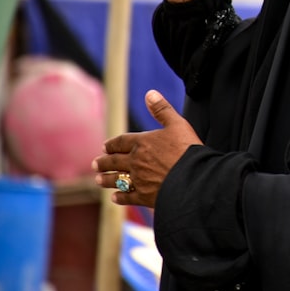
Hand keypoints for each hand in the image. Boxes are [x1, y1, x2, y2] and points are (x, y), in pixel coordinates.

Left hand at [92, 90, 201, 207]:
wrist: (194, 178)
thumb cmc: (188, 149)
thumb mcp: (178, 124)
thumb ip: (162, 109)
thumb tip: (150, 93)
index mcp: (142, 142)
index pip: (121, 142)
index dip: (112, 144)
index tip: (105, 147)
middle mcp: (135, 161)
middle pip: (114, 161)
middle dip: (103, 162)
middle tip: (95, 163)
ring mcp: (138, 180)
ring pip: (116, 179)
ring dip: (106, 179)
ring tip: (98, 180)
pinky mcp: (144, 196)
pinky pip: (127, 197)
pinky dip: (120, 197)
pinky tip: (115, 197)